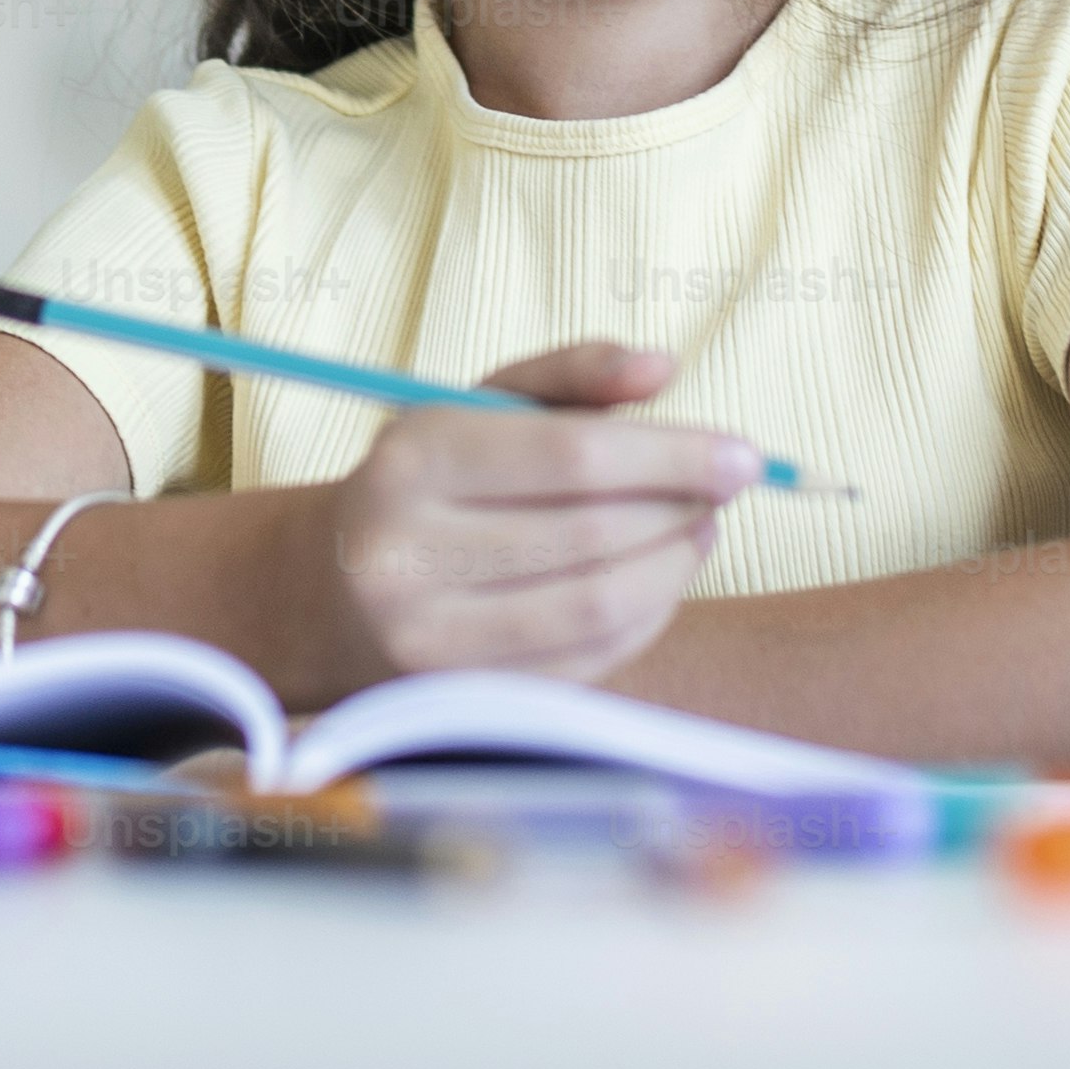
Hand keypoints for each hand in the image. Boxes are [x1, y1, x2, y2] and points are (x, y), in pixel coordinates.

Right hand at [293, 343, 758, 692]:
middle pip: (595, 535)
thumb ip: (575, 372)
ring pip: (600, 607)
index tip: (744, 455)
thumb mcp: (478, 402)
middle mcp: (408, 555)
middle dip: (682, 510)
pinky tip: (658, 579)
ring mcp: (430, 641)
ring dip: (675, 567)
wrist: (325, 590)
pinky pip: (588, 662)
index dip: (673, 456)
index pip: (574, 458)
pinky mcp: (460, 700)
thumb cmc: (427, 480)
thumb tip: (664, 368)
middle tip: (724, 490)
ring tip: (698, 530)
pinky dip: (645, 618)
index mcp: (413, 460)